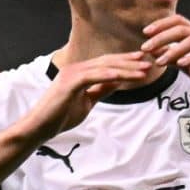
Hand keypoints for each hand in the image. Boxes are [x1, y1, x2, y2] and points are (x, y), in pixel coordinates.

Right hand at [16, 51, 156, 144]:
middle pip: (108, 62)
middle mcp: (75, 69)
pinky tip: (124, 76)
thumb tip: (117, 83)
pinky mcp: (69, 82)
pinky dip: (110, 75)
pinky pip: (93, 76)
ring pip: (104, 67)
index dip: (126, 62)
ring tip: (143, 70)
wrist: (40, 127)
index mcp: (80, 73)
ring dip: (126, 69)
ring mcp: (72, 74)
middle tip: (149, 62)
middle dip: (130, 62)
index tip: (143, 62)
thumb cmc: (60, 117)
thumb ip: (101, 90)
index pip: (107, 64)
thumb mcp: (87, 102)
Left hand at [141, 14, 189, 97]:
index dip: (161, 24)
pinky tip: (180, 65)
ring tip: (159, 62)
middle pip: (182, 28)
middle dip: (161, 37)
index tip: (144, 33)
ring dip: (173, 49)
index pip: (179, 22)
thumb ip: (175, 60)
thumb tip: (155, 55)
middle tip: (144, 48)